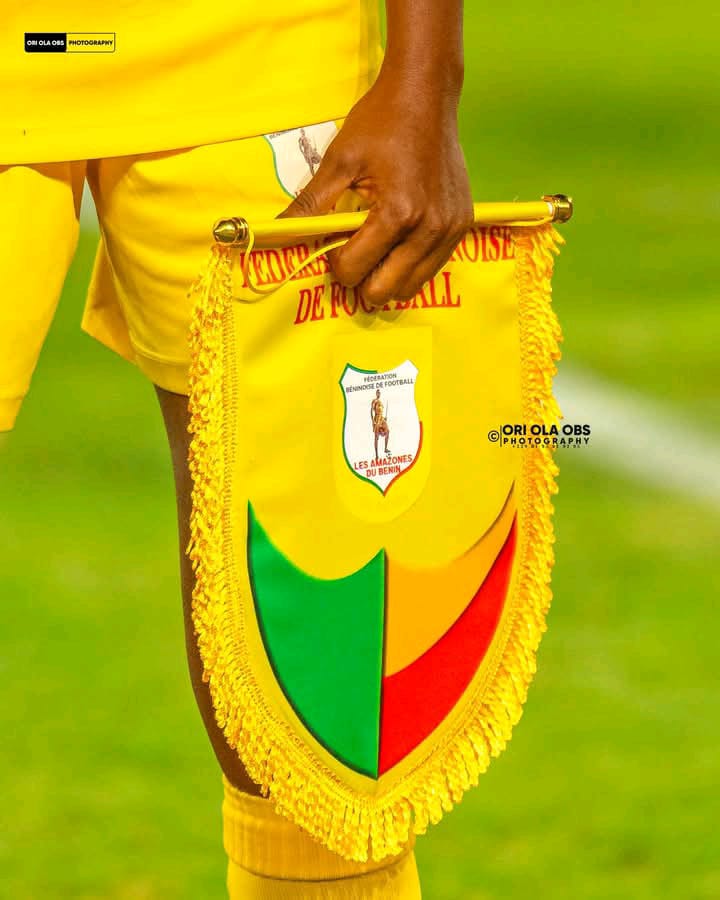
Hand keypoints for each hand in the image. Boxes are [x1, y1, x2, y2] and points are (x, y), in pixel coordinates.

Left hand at [279, 72, 473, 308]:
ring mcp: (449, 230)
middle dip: (361, 279)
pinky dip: (411, 266)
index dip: (335, 262)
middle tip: (352, 254)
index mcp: (396, 213)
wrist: (426, 93)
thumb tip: (277, 233)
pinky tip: (399, 243)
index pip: (354, 269)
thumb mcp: (339, 161)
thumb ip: (310, 205)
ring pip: (411, 288)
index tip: (332, 243)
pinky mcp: (462, 226)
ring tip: (376, 250)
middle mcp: (428, 228)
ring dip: (387, 278)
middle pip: (384, 291)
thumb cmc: (380, 122)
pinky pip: (432, 268)